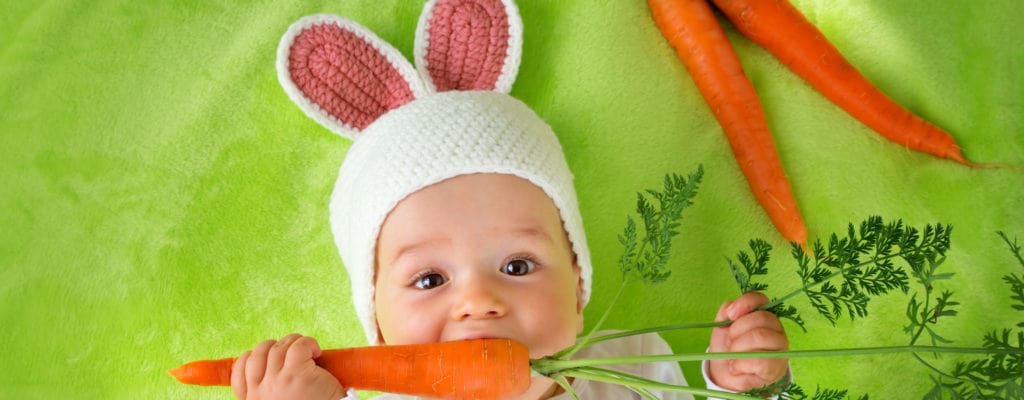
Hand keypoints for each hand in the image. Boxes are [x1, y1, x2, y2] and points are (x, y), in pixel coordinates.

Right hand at [231, 333, 345, 399]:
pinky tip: (317, 353)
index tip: (270, 362)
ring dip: (294, 343)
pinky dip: (308, 343)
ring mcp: (276, 382)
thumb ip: (270, 391)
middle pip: (258, 353)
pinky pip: (298, 346)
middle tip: (294, 353)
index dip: (252, 359)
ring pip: (278, 347)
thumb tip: (273, 368)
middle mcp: (260, 392)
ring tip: (309, 353)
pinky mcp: (296, 374)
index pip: (239, 370)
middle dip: (275, 347)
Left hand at [708, 292, 788, 391]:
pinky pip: (759, 360)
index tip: (730, 315)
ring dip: (737, 348)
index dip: (745, 303)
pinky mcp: (777, 368)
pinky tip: (735, 368)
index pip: (761, 299)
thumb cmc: (729, 348)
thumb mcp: (723, 327)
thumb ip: (726, 313)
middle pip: (761, 318)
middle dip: (737, 330)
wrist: (728, 376)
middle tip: (730, 342)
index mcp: (764, 315)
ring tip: (732, 357)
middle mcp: (777, 329)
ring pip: (760, 336)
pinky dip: (740, 364)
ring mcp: (780, 349)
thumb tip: (730, 309)